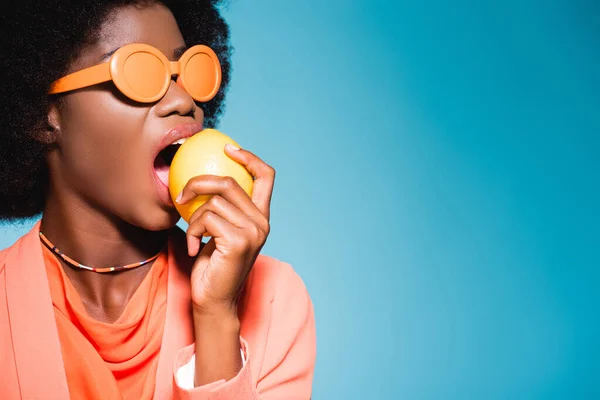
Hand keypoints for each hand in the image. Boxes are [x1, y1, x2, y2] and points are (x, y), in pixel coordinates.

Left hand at [176, 144, 274, 316]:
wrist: (213, 300)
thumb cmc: (212, 266)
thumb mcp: (219, 231)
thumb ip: (222, 208)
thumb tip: (200, 179)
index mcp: (261, 218)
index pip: (266, 176)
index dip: (249, 157)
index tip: (227, 148)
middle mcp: (262, 223)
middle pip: (230, 183)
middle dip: (198, 183)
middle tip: (181, 196)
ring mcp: (253, 232)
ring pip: (213, 203)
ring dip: (192, 219)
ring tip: (192, 237)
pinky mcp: (239, 242)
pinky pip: (206, 219)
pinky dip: (192, 232)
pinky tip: (193, 249)